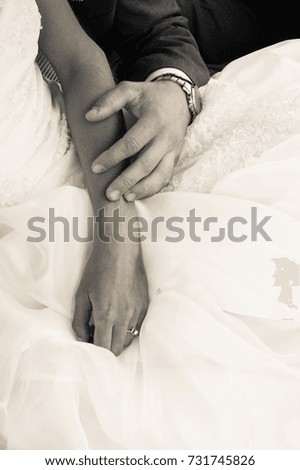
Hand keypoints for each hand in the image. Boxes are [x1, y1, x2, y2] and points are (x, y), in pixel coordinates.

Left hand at [72, 233, 148, 355]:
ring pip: (128, 339)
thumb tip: (82, 338)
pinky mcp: (145, 305)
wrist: (119, 252)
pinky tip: (119, 316)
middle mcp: (124, 317)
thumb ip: (79, 321)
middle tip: (97, 335)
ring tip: (108, 325)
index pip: (103, 347)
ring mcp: (137, 311)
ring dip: (117, 338)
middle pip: (117, 348)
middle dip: (106, 347)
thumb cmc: (97, 270)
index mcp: (106, 315)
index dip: (94, 350)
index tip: (89, 342)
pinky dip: (128, 328)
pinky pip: (137, 326)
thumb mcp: (81, 295)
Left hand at [86, 80, 190, 201]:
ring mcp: (173, 150)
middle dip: (127, 180)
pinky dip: (152, 189)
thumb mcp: (131, 90)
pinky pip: (165, 177)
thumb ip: (110, 100)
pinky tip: (137, 194)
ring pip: (160, 175)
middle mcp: (166, 138)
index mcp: (154, 120)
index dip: (113, 157)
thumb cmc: (150, 96)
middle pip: (146, 164)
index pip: (132, 143)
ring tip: (125, 198)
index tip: (96, 167)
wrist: (179, 98)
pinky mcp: (175, 158)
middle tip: (110, 194)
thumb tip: (89, 116)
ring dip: (143, 189)